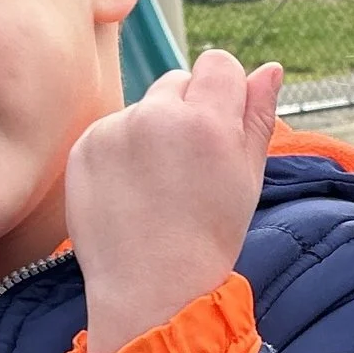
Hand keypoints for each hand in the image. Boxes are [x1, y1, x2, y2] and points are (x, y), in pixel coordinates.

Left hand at [65, 50, 281, 352]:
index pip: (218, 63)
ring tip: (157, 185)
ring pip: (142, 106)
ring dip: (151, 130)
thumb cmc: (208, 236)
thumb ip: (258, 117)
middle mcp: (156, 117)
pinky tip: (130, 192)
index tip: (219, 129)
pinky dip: (119, 151)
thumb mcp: (248, 178)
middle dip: (185, 111)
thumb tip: (269, 68)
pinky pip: (110, 129)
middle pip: (176, 80)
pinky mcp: (84, 147)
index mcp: (206, 122)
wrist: (150, 289)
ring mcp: (114, 131)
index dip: (223, 92)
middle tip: (187, 167)